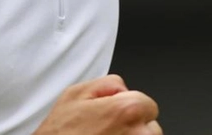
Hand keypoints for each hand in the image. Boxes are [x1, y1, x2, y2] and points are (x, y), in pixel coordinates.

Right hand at [34, 74, 161, 134]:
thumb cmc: (60, 133)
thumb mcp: (75, 93)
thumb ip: (108, 82)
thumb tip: (122, 89)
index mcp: (127, 110)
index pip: (148, 105)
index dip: (129, 108)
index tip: (115, 116)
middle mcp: (137, 134)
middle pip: (151, 127)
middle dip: (134, 126)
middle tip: (107, 131)